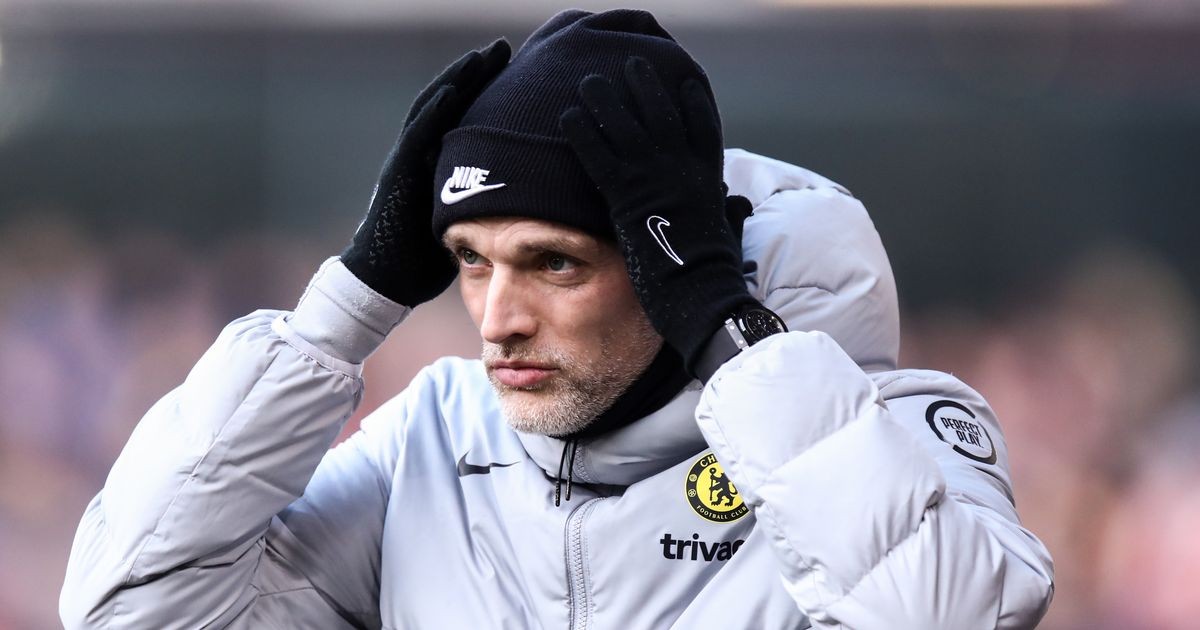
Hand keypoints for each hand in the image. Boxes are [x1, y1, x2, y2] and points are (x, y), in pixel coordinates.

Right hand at [341, 39, 509, 306]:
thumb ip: (477, 210)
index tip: (513, 70)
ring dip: (456, 81)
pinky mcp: (396, 178)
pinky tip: (451, 91)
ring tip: (483, 56)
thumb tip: (512, 209)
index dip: (483, 92)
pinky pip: (415, 138)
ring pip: (430, 110)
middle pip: (447, 103)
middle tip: (503, 48)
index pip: (461, 118)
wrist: (382, 285)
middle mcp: (417, 158)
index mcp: (433, 166)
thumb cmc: (419, 262)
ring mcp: (404, 164)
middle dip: (474, 75)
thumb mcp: (458, 228)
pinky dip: (433, 113)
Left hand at [560, 57, 757, 373]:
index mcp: (708, 180)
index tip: (685, 79)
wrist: (704, 301)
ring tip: (590, 81)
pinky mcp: (628, 201)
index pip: (704, 128)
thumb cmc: (715, 280)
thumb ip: (724, 212)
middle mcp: (683, 172)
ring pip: (628, 128)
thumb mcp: (726, 236)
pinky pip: (600, 158)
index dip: (694, 101)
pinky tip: (567, 117)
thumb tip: (732, 204)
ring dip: (608, 100)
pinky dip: (584, 134)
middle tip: (631, 64)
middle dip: (646, 87)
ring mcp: (656, 183)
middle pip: (662, 115)